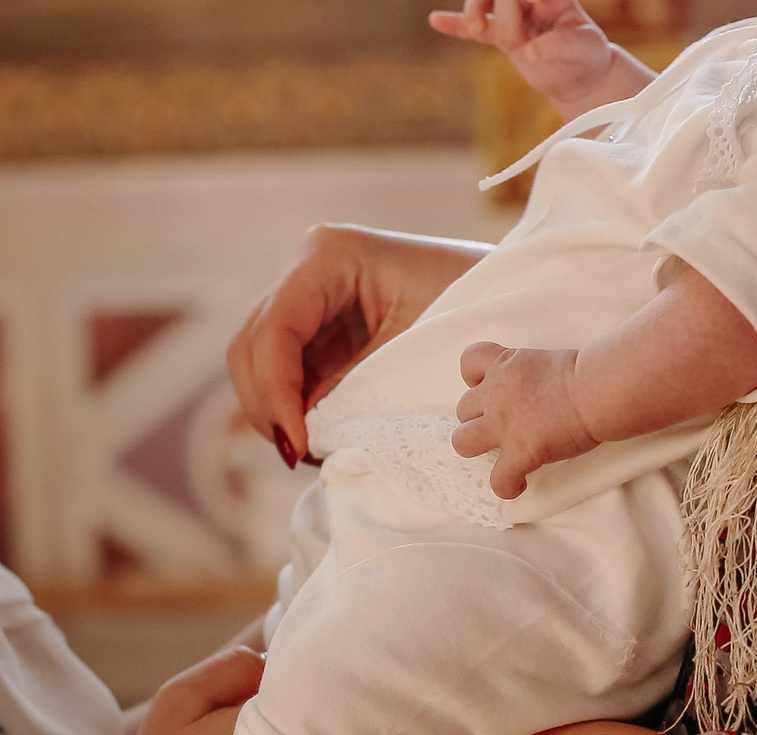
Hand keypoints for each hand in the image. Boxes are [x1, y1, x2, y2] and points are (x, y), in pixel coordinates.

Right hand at [229, 224, 490, 463]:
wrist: (507, 296)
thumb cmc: (474, 308)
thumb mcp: (413, 349)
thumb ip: (353, 388)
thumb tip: (302, 438)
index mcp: (330, 255)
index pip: (274, 330)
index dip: (275, 391)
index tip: (298, 444)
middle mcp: (306, 271)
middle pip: (249, 347)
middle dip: (267, 406)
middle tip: (300, 455)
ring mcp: (306, 301)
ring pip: (256, 365)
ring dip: (275, 412)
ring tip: (312, 450)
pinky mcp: (316, 332)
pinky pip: (283, 376)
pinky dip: (292, 410)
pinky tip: (318, 437)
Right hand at [428, 0, 648, 116]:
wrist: (582, 75)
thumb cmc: (587, 55)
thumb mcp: (584, 46)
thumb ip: (560, 44)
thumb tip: (530, 51)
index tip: (508, 2)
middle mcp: (528, 1)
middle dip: (492, 3)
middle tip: (489, 21)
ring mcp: (512, 17)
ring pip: (483, 4)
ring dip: (475, 12)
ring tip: (478, 29)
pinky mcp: (501, 36)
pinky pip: (474, 29)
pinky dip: (455, 25)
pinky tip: (436, 20)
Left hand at [452, 342, 601, 499]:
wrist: (596, 390)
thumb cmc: (584, 374)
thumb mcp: (546, 360)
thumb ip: (529, 375)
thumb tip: (537, 390)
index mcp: (505, 366)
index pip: (469, 362)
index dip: (475, 378)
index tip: (489, 387)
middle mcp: (496, 395)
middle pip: (463, 410)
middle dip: (478, 419)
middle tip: (502, 426)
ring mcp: (503, 425)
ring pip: (462, 442)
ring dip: (478, 449)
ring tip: (500, 453)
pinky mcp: (518, 453)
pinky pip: (498, 481)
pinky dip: (507, 486)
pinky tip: (520, 482)